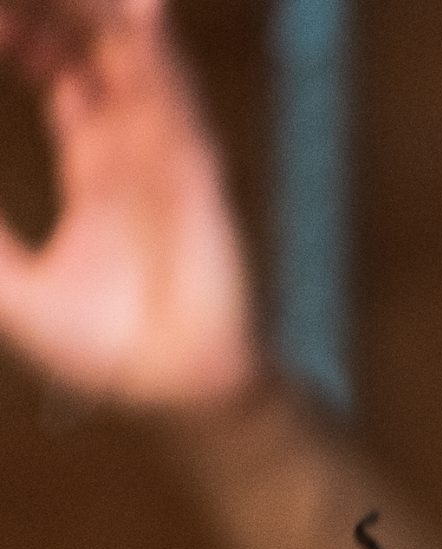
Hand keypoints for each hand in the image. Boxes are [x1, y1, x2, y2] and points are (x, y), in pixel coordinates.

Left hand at [0, 0, 258, 411]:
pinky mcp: (198, 180)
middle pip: (98, 58)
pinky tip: (140, 14)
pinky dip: (161, 58)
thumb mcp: (7, 284)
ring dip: (106, 18)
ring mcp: (169, 163)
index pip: (60, 79)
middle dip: (60, 16)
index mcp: (94, 175)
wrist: (172, 393)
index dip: (25, 36)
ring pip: (136, 66)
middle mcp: (135, 158)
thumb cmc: (102, 352)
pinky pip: (179, 104)